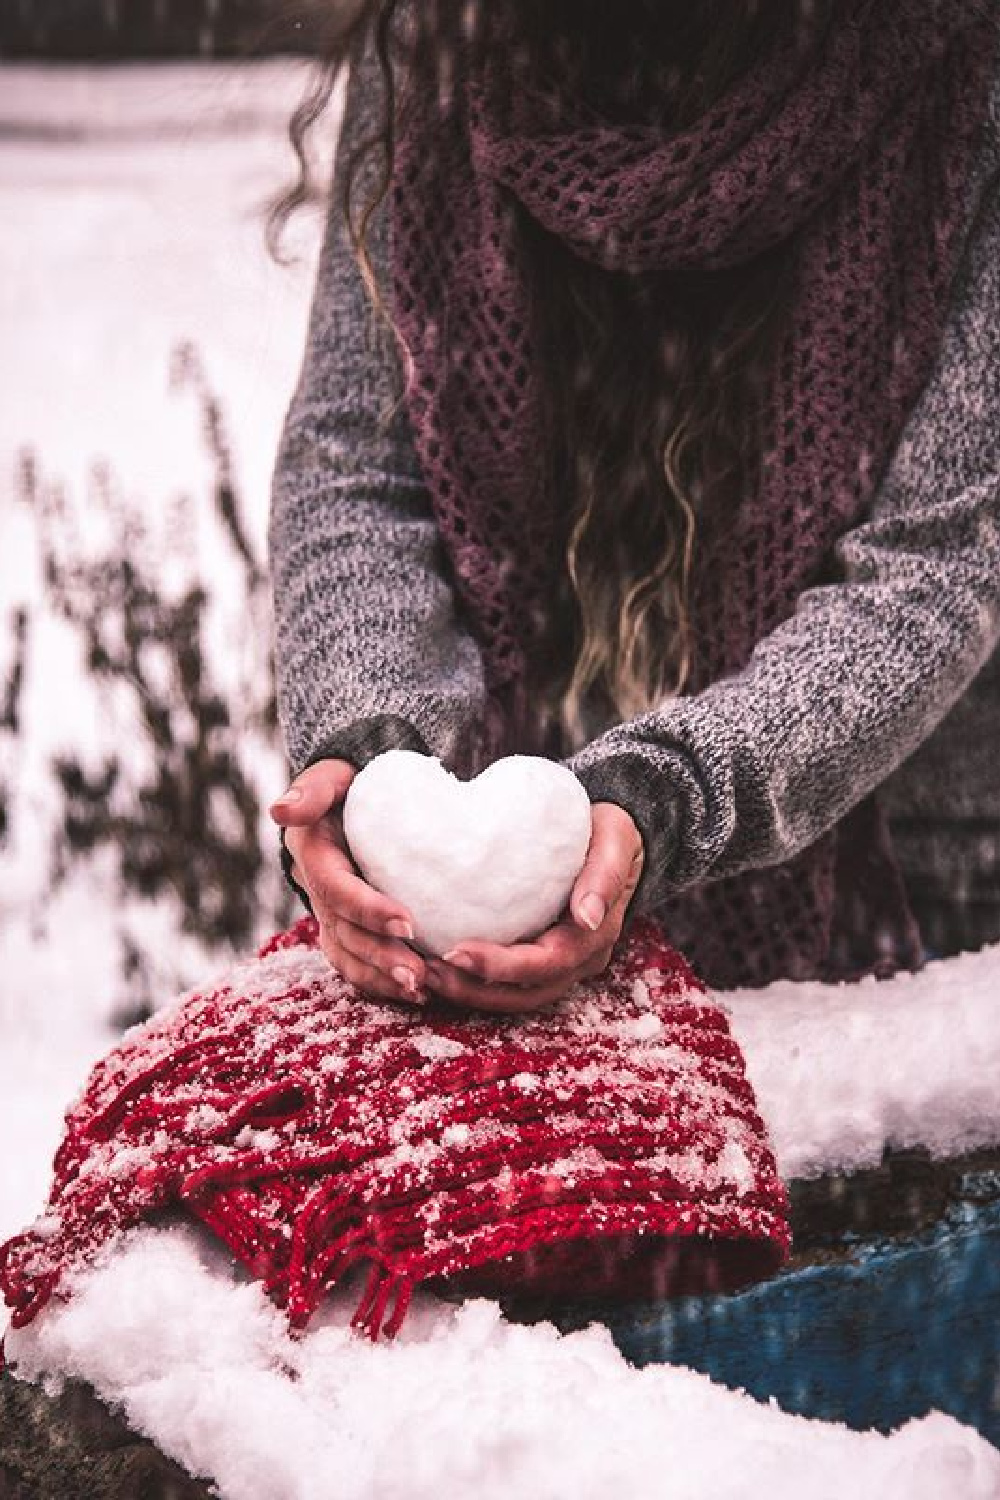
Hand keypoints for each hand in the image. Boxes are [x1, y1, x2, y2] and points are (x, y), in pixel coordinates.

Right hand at [269, 760, 426, 1005]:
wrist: (352, 800)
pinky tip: (417, 994)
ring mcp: (328, 914)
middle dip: (381, 956)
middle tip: (420, 974)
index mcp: (313, 854)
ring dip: (382, 978)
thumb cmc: (350, 784)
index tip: (408, 922)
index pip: (336, 889)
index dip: (368, 909)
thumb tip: (281, 810)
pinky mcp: (344, 928)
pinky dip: (382, 982)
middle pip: (345, 932)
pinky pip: (357, 963)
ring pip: (349, 955)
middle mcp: (316, 890)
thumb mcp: (331, 776)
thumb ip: (312, 789)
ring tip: (422, 990)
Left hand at [423, 802, 643, 1013]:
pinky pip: (507, 984)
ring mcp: (561, 965)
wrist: (612, 841)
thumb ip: (605, 875)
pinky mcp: (540, 959)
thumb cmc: (610, 835)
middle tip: (429, 971)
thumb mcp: (616, 840)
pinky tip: (439, 967)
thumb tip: (587, 916)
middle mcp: (579, 960)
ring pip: (514, 996)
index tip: (457, 951)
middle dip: (476, 988)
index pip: (548, 963)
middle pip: (526, 991)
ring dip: (469, 993)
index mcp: (595, 936)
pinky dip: (474, 983)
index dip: (502, 966)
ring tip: (426, 975)